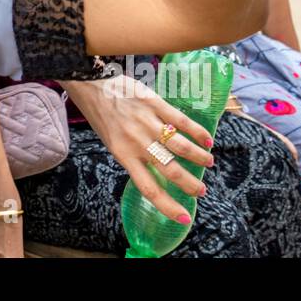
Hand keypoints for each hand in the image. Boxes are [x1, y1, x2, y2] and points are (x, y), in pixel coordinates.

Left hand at [65, 75, 214, 223]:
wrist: (91, 84)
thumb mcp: (112, 142)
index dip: (168, 206)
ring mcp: (147, 123)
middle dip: (190, 185)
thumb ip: (132, 156)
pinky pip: (180, 121)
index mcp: (124, 155)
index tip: (183, 217)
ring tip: (208, 162)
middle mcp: (137, 142)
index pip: (149, 188)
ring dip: (198, 157)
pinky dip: (197, 132)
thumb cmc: (102, 115)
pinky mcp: (154, 103)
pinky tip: (207, 140)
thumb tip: (155, 171)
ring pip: (180, 146)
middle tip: (201, 191)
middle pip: (170, 170)